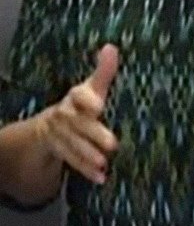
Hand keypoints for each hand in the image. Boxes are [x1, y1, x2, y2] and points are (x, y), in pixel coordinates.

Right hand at [37, 45, 119, 184]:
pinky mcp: (58, 150)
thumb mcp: (92, 88)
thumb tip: (111, 47)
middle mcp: (64, 114)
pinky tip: (101, 178)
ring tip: (104, 163)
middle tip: (112, 144)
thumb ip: (104, 72)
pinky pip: (70, 161)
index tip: (99, 106)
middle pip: (77, 123)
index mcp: (75, 97)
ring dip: (87, 155)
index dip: (87, 100)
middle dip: (93, 133)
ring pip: (71, 144)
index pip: (78, 95)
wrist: (50, 125)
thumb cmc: (81, 104)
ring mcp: (59, 134)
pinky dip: (85, 170)